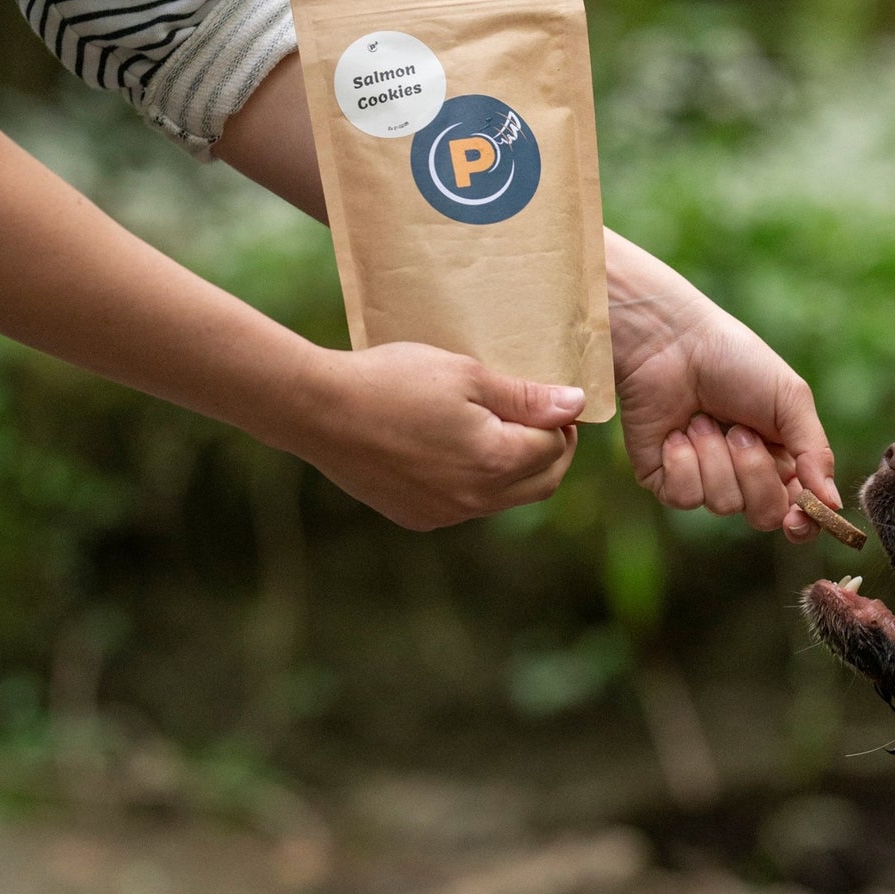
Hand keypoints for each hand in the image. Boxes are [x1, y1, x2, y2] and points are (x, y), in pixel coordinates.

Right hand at [289, 342, 582, 530]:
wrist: (320, 411)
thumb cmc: (393, 381)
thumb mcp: (467, 376)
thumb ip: (526, 396)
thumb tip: (574, 405)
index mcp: (495, 461)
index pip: (554, 447)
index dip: (562, 422)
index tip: (554, 400)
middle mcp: (476, 499)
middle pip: (542, 484)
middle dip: (553, 454)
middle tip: (544, 421)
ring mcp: (446, 514)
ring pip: (505, 500)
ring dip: (517, 471)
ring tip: (500, 432)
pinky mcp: (419, 517)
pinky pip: (467, 506)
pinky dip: (478, 484)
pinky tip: (458, 453)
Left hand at [607, 233, 837, 541]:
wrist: (671, 342)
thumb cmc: (734, 360)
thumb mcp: (789, 399)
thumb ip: (815, 454)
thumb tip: (833, 506)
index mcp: (780, 457)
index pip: (799, 510)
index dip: (803, 520)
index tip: (799, 516)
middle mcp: (743, 475)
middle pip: (764, 515)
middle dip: (755, 472)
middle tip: (740, 431)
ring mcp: (703, 480)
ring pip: (723, 505)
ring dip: (716, 456)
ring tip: (703, 418)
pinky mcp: (664, 480)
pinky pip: (685, 497)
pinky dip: (685, 461)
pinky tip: (677, 432)